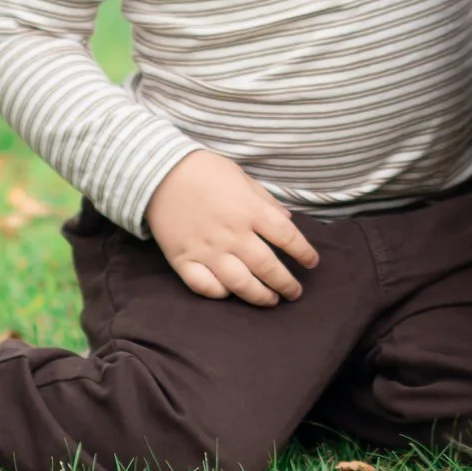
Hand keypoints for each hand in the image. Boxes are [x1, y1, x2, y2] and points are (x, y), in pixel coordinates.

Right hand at [144, 151, 319, 303]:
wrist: (159, 173)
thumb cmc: (205, 170)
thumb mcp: (242, 177)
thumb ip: (265, 201)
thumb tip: (288, 219)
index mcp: (250, 210)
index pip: (287, 236)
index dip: (304, 252)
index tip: (312, 262)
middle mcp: (232, 234)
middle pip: (267, 266)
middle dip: (286, 283)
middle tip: (295, 292)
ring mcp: (207, 250)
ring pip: (240, 284)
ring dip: (260, 296)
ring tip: (272, 300)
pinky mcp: (184, 260)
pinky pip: (205, 286)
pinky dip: (220, 294)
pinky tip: (231, 293)